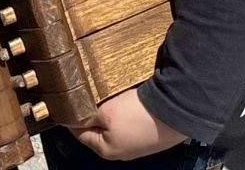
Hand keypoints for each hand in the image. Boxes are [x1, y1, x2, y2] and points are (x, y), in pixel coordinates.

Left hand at [67, 88, 186, 160]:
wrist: (176, 110)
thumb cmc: (138, 114)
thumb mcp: (105, 112)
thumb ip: (86, 117)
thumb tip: (72, 119)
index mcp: (106, 150)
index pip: (79, 133)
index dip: (73, 116)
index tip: (68, 100)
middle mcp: (121, 151)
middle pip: (98, 129)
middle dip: (93, 112)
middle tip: (88, 93)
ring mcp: (136, 144)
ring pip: (115, 124)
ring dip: (111, 110)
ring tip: (108, 94)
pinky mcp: (149, 134)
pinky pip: (130, 122)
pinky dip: (126, 112)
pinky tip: (127, 100)